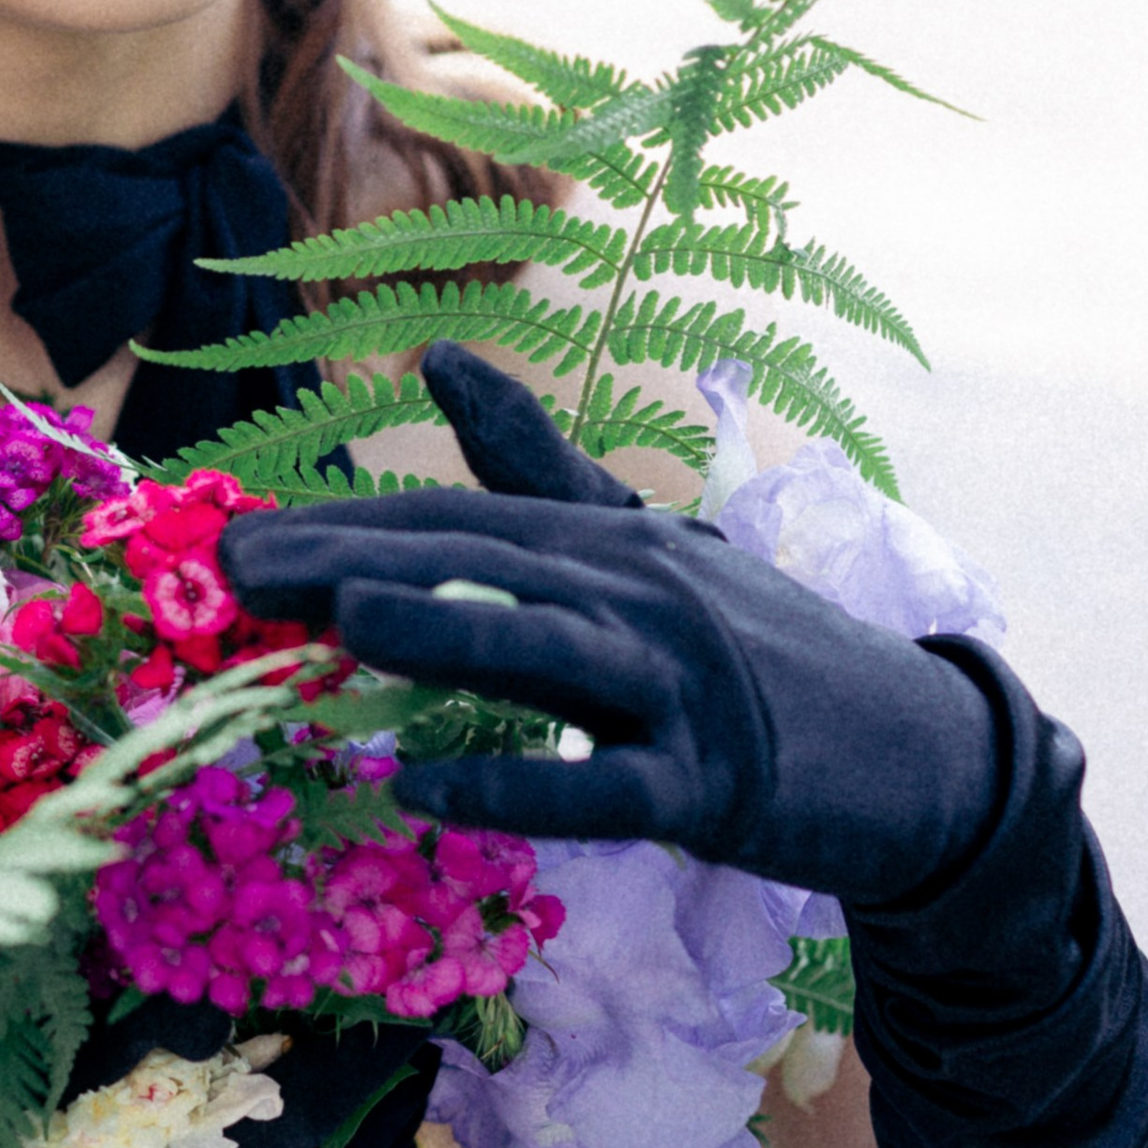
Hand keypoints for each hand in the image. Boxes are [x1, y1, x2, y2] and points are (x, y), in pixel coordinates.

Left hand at [218, 342, 1004, 911]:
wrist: (918, 755)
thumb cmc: (759, 648)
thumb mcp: (648, 543)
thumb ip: (539, 462)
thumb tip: (443, 360)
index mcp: (608, 538)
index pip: (454, 525)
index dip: (341, 528)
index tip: (229, 541)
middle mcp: (638, 593)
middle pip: (482, 569)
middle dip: (354, 563)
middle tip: (236, 570)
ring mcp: (678, 687)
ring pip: (548, 647)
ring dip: (448, 629)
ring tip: (342, 618)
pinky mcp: (709, 783)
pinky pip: (602, 783)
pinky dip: (519, 782)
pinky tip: (427, 787)